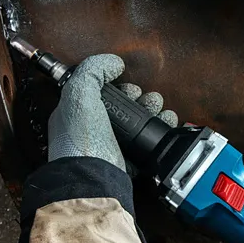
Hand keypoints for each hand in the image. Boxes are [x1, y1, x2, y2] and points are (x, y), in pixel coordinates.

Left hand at [48, 54, 177, 171]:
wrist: (96, 180)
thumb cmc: (82, 141)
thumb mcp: (79, 93)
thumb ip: (93, 70)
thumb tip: (113, 63)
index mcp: (76, 114)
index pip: (98, 92)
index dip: (116, 84)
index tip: (128, 86)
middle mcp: (93, 131)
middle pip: (122, 107)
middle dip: (140, 98)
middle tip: (149, 99)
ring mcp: (111, 147)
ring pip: (137, 123)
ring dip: (153, 112)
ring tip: (161, 109)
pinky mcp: (129, 162)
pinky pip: (148, 143)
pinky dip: (161, 131)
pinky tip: (167, 123)